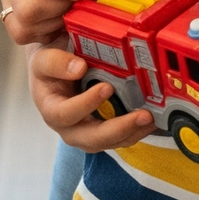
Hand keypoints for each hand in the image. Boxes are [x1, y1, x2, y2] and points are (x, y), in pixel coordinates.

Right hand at [29, 41, 154, 150]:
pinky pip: (118, 137)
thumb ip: (56, 62)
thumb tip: (79, 68)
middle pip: (90, 138)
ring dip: (131, 133)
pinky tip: (154, 121)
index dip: (85, 104)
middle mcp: (67, 126)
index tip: (107, 87)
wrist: (54, 67)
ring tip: (152, 119)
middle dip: (118, 129)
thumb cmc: (50, 61)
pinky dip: (137, 130)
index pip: (64, 114)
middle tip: (142, 116)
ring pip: (107, 142)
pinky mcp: (101, 128)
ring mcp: (85, 130)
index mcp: (51, 107)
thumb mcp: (44, 57)